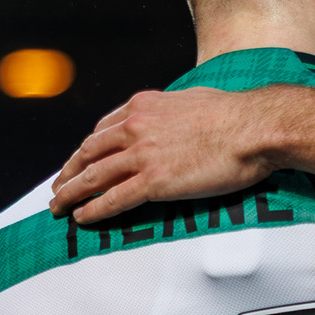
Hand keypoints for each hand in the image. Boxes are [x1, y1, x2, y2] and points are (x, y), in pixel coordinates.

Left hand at [49, 87, 274, 223]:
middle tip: (59, 187)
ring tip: (59, 207)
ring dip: (70, 194)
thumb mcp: (193, 97)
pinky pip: (113, 199)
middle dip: (69, 172)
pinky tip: (83, 217)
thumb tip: (173, 116)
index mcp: (144, 105)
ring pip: (93, 177)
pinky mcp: (154, 181)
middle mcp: (136, 126)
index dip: (87, 148)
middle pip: (89, 152)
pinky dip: (93, 209)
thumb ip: (172, 109)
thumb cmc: (236, 113)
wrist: (254, 128)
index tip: (82, 159)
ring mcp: (143, 154)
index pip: (103, 128)